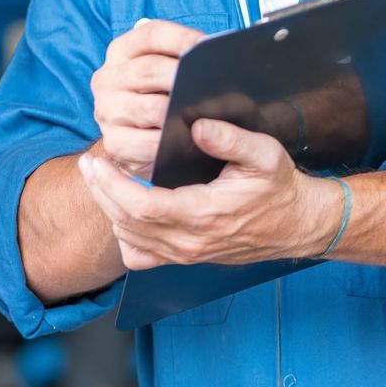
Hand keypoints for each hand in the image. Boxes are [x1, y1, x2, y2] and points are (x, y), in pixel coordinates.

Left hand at [77, 118, 339, 267]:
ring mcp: (186, 255)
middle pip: (126, 223)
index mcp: (204, 215)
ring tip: (101, 180)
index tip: (97, 161)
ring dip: (109, 210)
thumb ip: (231, 140)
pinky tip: (125, 211)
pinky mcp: (185, 259)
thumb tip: (198, 127)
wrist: (297, 225)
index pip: (141, 207)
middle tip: (89, 163)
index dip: (112, 185)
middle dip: (101, 192)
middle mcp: (190, 242)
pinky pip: (141, 257)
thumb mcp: (265, 155)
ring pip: (129, 241)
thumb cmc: (280, 188)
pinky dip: (125, 236)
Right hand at [89, 19, 205, 179]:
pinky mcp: (113, 142)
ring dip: (180, 112)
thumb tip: (213, 54)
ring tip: (207, 112)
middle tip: (211, 83)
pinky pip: (148, 143)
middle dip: (182, 76)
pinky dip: (172, 142)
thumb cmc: (155, 98)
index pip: (150, 35)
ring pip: (150, 109)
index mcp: (120, 51)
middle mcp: (107, 78)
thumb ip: (179, 60)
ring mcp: (107, 111)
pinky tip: (192, 138)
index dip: (181, 37)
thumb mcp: (161, 72)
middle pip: (148, 70)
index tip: (207, 45)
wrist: (132, 140)